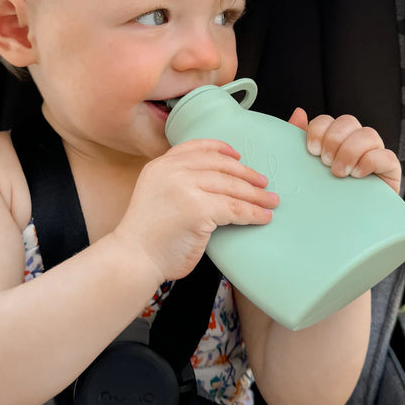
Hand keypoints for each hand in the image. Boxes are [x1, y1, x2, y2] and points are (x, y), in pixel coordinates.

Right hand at [114, 139, 278, 281]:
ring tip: (271, 201)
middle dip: (246, 174)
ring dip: (256, 195)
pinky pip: (234, 209)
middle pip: (219, 165)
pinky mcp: (198, 208)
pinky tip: (263, 217)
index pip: (196, 147)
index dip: (221, 149)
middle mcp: (172, 170)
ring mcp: (184, 187)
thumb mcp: (157, 194)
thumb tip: (217, 181)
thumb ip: (178, 182)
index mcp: (161, 165)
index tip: (238, 156)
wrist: (134, 257)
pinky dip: (253, 213)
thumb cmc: (148, 235)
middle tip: (264, 183)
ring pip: (231, 186)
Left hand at [288, 108, 400, 193]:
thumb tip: (298, 112)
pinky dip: (370, 162)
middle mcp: (354, 144)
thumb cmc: (319, 197)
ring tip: (339, 172)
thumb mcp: (303, 169)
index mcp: (333, 141)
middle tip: (325, 162)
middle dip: (334, 139)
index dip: (318, 129)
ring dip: (350, 150)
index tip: (311, 150)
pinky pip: (387, 155)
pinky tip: (356, 175)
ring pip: (368, 134)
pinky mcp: (390, 172)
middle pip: (348, 121)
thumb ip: (297, 141)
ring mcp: (374, 156)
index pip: (328, 120)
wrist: (339, 228)